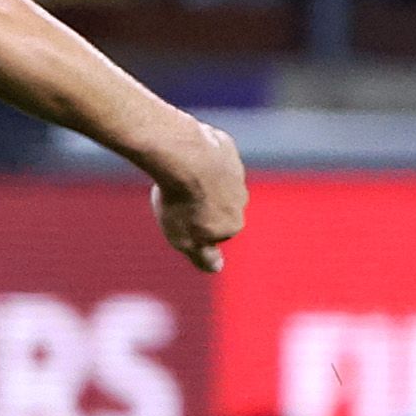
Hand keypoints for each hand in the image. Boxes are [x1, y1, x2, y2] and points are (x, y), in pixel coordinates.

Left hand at [149, 120, 245, 273]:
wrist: (184, 157)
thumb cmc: (181, 201)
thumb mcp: (185, 240)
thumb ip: (203, 256)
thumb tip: (216, 268)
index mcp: (234, 223)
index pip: (212, 232)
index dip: (190, 227)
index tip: (177, 218)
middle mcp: (241, 198)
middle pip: (215, 206)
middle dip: (196, 203)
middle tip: (174, 197)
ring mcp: (236, 171)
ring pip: (213, 180)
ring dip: (195, 180)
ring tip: (174, 176)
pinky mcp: (225, 147)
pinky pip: (209, 156)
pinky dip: (195, 158)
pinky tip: (180, 156)